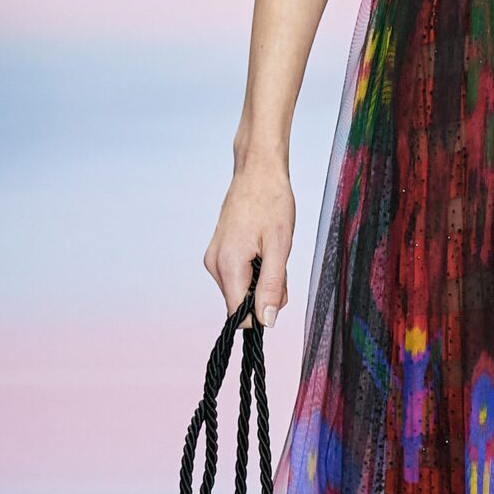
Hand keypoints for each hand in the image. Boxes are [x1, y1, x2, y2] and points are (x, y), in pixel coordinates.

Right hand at [204, 154, 295, 327]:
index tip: (278, 287)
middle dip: (265, 292)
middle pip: (241, 303)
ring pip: (241, 289)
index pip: (239, 315)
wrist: (257, 171)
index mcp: (228, 265)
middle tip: (278, 260)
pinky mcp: (219, 253)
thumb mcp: (280, 246)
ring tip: (269, 248)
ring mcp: (214, 258)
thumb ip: (273, 286)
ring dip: (262, 278)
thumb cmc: (271, 201)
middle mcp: (214, 265)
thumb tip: (267, 321)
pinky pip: (238, 275)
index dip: (262, 310)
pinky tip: (261, 247)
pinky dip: (255, 268)